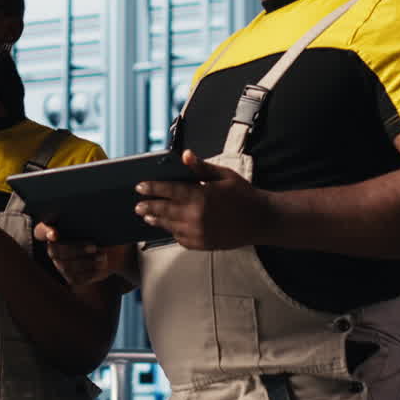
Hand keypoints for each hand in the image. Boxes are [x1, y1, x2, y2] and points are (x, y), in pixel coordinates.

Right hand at [34, 222, 128, 284]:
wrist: (113, 249)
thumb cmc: (101, 230)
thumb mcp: (96, 221)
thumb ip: (87, 218)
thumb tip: (85, 214)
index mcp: (54, 230)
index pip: (41, 231)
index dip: (45, 232)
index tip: (54, 233)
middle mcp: (53, 249)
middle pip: (56, 251)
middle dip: (76, 249)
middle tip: (94, 246)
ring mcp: (61, 265)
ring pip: (67, 266)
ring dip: (86, 262)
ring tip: (102, 256)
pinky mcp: (72, 278)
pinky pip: (76, 278)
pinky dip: (91, 272)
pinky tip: (102, 266)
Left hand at [134, 150, 276, 249]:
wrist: (262, 220)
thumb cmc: (243, 195)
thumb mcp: (223, 176)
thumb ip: (200, 167)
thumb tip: (184, 155)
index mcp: (201, 196)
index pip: (169, 190)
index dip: (152, 188)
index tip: (139, 187)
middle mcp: (197, 216)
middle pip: (165, 210)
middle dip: (149, 206)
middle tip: (137, 205)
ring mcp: (199, 233)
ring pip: (170, 226)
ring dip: (157, 220)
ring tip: (148, 216)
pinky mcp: (203, 244)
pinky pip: (181, 238)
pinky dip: (173, 232)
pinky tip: (168, 226)